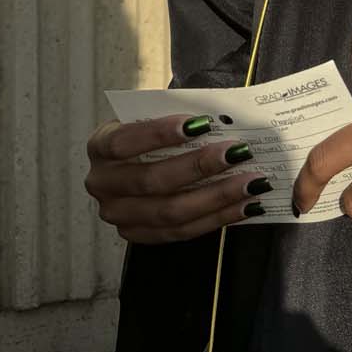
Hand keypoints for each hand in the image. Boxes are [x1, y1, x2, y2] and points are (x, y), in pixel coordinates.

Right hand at [84, 115, 270, 242]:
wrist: (134, 157)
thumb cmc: (150, 130)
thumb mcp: (152, 116)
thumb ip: (178, 117)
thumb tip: (225, 117)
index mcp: (100, 146)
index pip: (125, 141)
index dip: (160, 133)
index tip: (201, 123)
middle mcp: (102, 183)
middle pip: (153, 181)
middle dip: (200, 167)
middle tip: (239, 153)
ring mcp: (118, 214)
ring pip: (170, 212)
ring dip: (217, 197)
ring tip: (252, 182)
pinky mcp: (138, 235)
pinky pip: (181, 232)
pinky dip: (217, 218)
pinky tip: (245, 206)